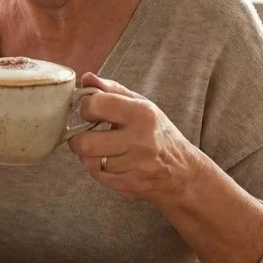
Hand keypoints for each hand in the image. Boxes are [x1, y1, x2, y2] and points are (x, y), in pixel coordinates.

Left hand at [67, 72, 204, 204]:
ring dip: (89, 155)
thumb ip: (111, 90)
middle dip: (78, 138)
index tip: (91, 112)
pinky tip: (110, 162)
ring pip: (89, 161)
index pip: (95, 105)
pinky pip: (97, 176)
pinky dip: (98, 169)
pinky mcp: (131, 185)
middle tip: (87, 135)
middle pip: (85, 142)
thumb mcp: (141, 105)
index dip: (86, 108)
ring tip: (101, 149)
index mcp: (142, 114)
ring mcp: (136, 166)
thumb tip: (86, 78)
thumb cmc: (157, 133)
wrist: (183, 172)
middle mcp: (140, 140)